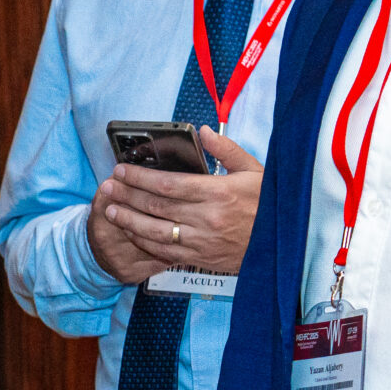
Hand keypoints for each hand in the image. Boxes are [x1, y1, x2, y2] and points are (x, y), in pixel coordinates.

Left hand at [96, 128, 263, 275]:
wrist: (283, 245)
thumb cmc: (269, 204)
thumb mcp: (254, 170)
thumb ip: (227, 150)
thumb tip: (204, 131)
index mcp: (218, 193)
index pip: (168, 184)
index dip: (140, 178)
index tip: (122, 170)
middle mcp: (207, 218)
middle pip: (156, 206)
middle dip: (127, 196)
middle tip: (107, 187)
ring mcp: (202, 241)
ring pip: (155, 231)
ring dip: (129, 220)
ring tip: (110, 210)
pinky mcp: (201, 258)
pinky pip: (165, 252)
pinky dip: (144, 242)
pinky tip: (131, 232)